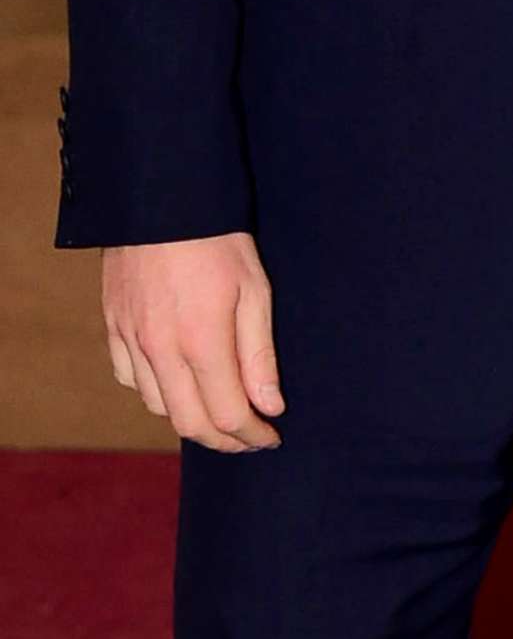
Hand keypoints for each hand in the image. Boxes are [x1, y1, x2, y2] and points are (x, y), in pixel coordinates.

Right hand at [101, 234, 283, 450]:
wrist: (161, 197)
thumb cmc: (218, 238)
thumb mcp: (254, 289)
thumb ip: (259, 354)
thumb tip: (270, 406)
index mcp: (200, 342)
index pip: (228, 415)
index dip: (252, 436)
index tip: (271, 438)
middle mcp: (160, 350)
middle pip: (190, 423)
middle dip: (224, 441)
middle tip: (249, 438)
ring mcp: (131, 340)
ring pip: (158, 406)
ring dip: (191, 418)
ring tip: (220, 411)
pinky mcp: (114, 326)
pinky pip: (129, 379)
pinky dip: (156, 393)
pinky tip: (177, 383)